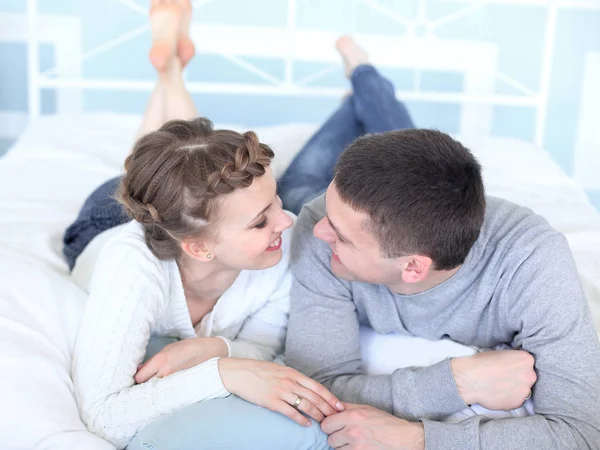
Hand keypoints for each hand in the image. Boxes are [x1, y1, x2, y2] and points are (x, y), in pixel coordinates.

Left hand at [135, 337, 227, 383]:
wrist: (215, 352)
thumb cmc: (191, 347)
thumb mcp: (170, 347)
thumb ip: (153, 360)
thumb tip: (139, 370)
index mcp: (161, 361)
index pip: (138, 377)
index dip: (135, 378)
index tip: (135, 377)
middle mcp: (165, 373)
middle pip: (144, 387)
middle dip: (142, 386)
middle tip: (142, 384)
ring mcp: (174, 383)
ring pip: (155, 392)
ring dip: (153, 389)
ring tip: (154, 386)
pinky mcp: (181, 389)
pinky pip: (166, 393)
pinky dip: (163, 392)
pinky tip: (165, 389)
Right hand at [218, 358, 343, 426]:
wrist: (239, 373)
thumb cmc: (259, 371)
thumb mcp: (279, 369)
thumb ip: (292, 377)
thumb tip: (304, 387)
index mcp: (293, 373)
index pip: (317, 386)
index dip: (330, 397)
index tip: (339, 405)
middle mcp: (290, 382)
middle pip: (314, 397)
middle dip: (327, 408)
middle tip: (336, 418)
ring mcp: (281, 391)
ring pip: (305, 405)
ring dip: (317, 415)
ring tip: (324, 423)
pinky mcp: (272, 401)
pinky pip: (291, 412)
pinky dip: (301, 420)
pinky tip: (307, 425)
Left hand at [322, 403, 424, 449]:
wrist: (403, 438)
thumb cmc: (385, 422)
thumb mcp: (366, 408)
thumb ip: (347, 407)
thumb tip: (332, 406)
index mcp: (353, 416)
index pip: (326, 424)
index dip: (329, 426)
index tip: (334, 426)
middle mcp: (353, 432)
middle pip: (330, 439)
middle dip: (335, 437)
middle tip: (344, 434)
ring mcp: (357, 447)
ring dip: (342, 447)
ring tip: (353, 441)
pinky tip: (357, 447)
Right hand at [451, 349, 535, 409]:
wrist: (470, 378)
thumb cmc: (481, 363)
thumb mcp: (500, 353)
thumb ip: (513, 360)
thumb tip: (513, 365)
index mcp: (526, 359)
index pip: (527, 362)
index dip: (517, 365)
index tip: (509, 367)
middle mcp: (530, 375)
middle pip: (528, 377)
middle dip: (518, 377)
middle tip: (504, 377)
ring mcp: (525, 391)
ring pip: (523, 390)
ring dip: (514, 389)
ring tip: (499, 387)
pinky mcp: (518, 403)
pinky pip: (516, 400)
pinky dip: (508, 398)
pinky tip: (497, 394)